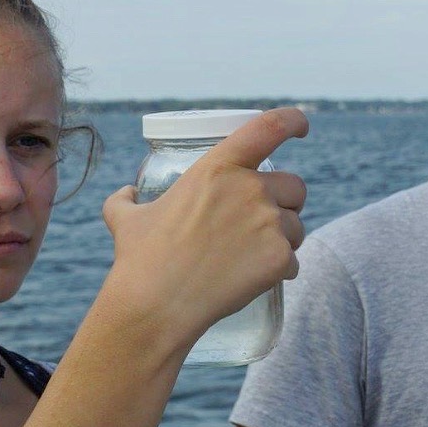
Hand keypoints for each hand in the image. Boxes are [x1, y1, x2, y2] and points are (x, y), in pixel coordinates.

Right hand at [101, 107, 307, 343]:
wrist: (157, 306)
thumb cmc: (140, 260)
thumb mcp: (125, 218)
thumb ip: (126, 199)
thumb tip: (127, 193)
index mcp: (218, 167)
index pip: (269, 127)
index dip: (293, 121)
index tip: (301, 127)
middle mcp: (250, 189)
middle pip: (295, 185)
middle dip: (285, 202)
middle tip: (260, 223)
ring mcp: (269, 224)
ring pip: (297, 226)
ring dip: (284, 238)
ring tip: (251, 256)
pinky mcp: (279, 258)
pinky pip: (294, 261)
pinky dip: (280, 270)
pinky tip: (256, 279)